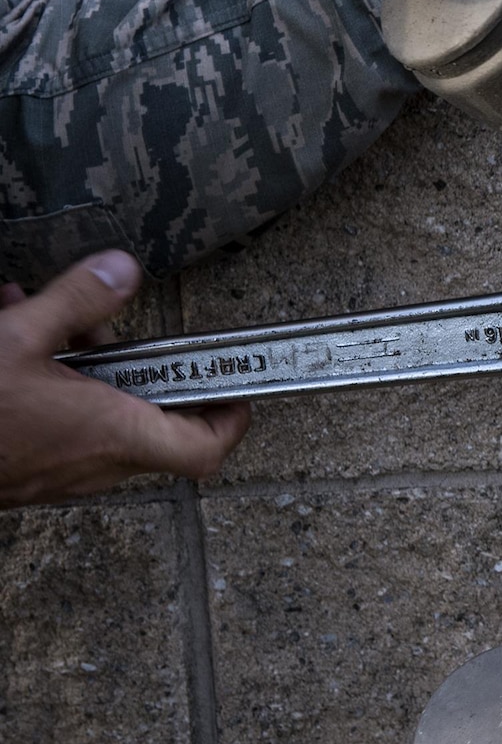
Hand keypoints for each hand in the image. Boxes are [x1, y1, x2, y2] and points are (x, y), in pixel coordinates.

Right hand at [0, 252, 250, 506]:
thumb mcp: (19, 336)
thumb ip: (77, 300)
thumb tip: (123, 269)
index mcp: (112, 433)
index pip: (205, 450)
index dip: (231, 421)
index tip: (237, 389)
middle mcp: (93, 463)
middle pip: (151, 424)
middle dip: (137, 371)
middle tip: (111, 331)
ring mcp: (56, 474)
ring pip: (96, 417)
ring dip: (81, 368)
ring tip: (43, 317)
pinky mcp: (23, 472)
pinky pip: (55, 424)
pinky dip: (47, 383)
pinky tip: (10, 327)